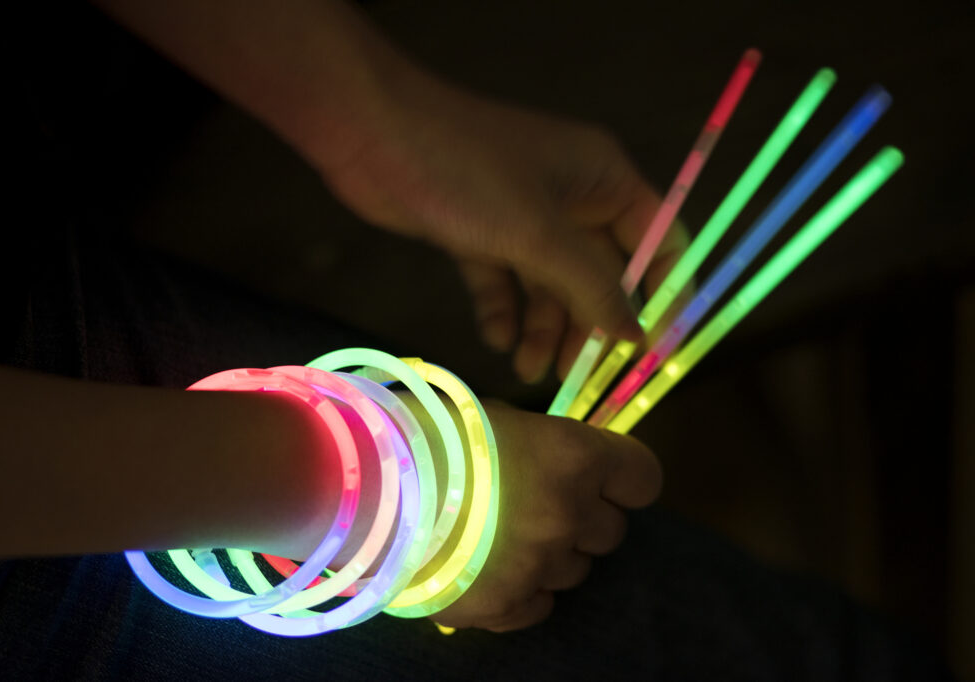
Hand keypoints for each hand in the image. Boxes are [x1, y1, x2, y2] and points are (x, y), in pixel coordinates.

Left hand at [321, 75, 688, 382]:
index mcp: (603, 178)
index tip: (654, 348)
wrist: (371, 136)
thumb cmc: (467, 175)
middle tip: (580, 375)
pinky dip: (501, 310)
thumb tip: (636, 334)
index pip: (658, 239)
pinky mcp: (476, 231)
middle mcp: (570, 196)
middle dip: (588, 323)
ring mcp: (520, 214)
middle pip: (599, 272)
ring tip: (528, 370)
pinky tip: (496, 340)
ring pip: (548, 284)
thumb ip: (592, 287)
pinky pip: (503, 281)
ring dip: (541, 327)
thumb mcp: (539, 236)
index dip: (662, 293)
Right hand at [430, 400, 660, 631]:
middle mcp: (568, 515)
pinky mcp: (504, 607)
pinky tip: (485, 566)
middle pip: (610, 531)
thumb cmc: (424, 432)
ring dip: (549, 553)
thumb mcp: (495, 419)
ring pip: (574, 570)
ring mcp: (538, 566)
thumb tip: (561, 464)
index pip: (643, 478)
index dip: (624, 478)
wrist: (359, 486)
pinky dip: (522, 589)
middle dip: (581, 517)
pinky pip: (539, 606)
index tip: (603, 479)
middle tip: (534, 503)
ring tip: (497, 534)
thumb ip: (542, 446)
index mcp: (573, 457)